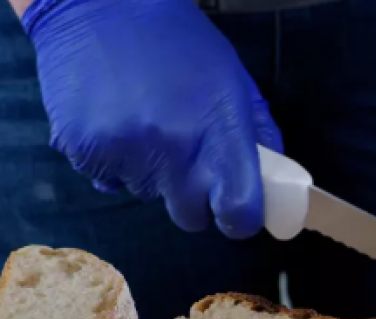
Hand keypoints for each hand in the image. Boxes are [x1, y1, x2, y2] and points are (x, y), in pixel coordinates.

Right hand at [22, 0, 280, 237]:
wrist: (100, 4)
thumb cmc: (179, 41)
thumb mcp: (235, 81)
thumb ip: (257, 135)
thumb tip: (273, 181)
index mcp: (219, 133)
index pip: (239, 211)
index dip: (240, 219)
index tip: (236, 211)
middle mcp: (172, 149)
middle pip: (190, 217)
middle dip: (193, 201)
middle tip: (188, 166)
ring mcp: (124, 152)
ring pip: (147, 194)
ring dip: (151, 173)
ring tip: (145, 123)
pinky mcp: (83, 149)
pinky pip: (107, 179)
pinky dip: (114, 161)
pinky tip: (115, 121)